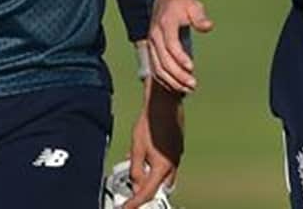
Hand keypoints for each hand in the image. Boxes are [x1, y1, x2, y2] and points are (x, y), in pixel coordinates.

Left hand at [127, 78, 183, 206]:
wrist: (165, 104)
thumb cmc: (150, 123)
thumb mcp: (137, 148)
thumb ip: (136, 170)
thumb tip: (135, 186)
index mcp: (162, 167)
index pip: (147, 193)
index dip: (134, 203)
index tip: (125, 208)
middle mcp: (173, 165)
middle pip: (160, 190)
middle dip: (147, 194)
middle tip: (132, 195)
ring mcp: (177, 157)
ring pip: (165, 179)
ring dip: (152, 181)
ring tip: (138, 176)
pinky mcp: (177, 150)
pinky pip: (167, 167)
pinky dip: (156, 170)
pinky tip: (147, 161)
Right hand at [148, 0, 212, 93]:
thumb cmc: (183, 3)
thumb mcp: (194, 5)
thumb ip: (200, 17)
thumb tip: (208, 26)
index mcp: (165, 23)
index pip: (170, 44)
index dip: (180, 57)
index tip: (192, 67)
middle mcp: (155, 35)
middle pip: (163, 60)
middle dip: (178, 75)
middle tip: (193, 84)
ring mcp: (152, 44)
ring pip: (158, 68)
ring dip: (172, 81)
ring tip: (188, 89)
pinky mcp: (152, 50)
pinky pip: (155, 69)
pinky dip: (165, 81)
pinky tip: (178, 87)